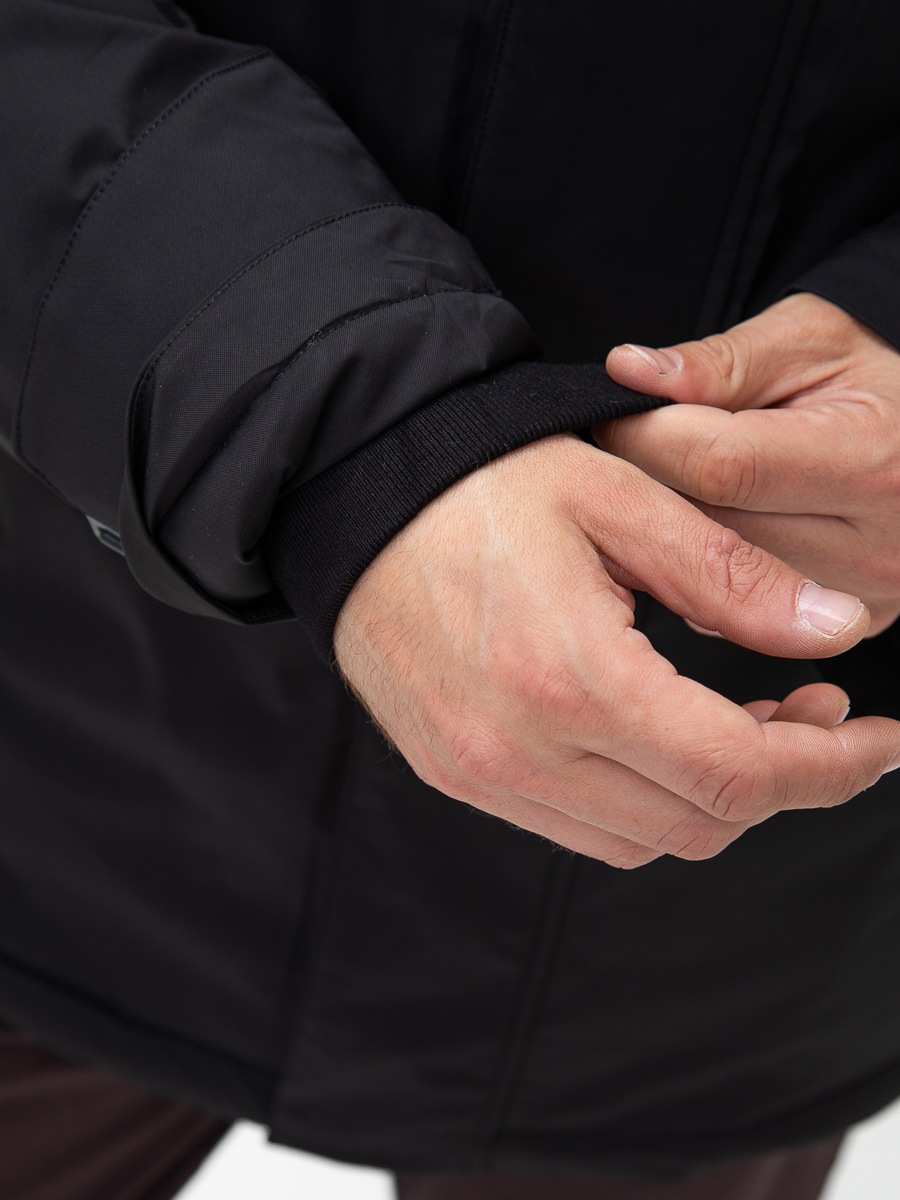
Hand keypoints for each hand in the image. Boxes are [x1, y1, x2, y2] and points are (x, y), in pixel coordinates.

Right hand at [334, 434, 899, 866]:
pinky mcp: (454, 774)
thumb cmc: (485, 481)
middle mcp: (519, 750)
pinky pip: (577, 828)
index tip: (879, 741)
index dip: (831, 769)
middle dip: (784, 785)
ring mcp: (478, 772)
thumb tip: (840, 630)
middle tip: (818, 712)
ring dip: (713, 799)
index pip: (737, 773)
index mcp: (570, 676)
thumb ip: (736, 579)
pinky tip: (658, 738)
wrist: (358, 494)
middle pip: (697, 824)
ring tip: (745, 724)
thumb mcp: (623, 498)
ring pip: (641, 842)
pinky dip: (642, 804)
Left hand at [601, 292, 899, 634]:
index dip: (646, 437)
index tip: (614, 413)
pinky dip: (702, 569)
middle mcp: (875, 544)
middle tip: (626, 446)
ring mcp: (861, 596)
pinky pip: (733, 610)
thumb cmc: (874, 375)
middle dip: (649, 484)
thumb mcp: (808, 340)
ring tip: (672, 479)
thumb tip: (627, 370)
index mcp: (871, 459)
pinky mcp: (846, 624)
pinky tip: (707, 524)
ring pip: (711, 580)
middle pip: (709, 528)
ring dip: (670, 530)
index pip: (720, 465)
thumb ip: (718, 361)